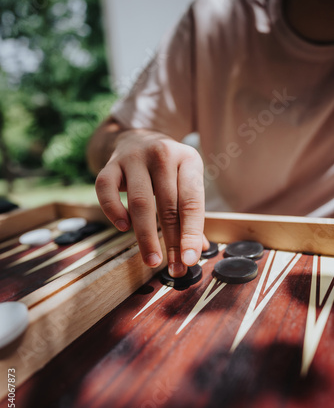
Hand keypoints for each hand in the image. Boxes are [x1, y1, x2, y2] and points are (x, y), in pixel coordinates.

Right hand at [95, 129, 205, 276]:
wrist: (136, 137)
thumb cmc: (166, 169)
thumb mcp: (185, 181)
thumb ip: (191, 213)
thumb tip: (198, 249)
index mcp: (188, 159)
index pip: (192, 202)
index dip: (191, 233)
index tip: (190, 260)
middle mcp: (162, 155)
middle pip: (167, 206)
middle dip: (171, 243)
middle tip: (173, 269)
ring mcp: (134, 157)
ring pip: (140, 203)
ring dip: (146, 236)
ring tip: (152, 260)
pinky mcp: (110, 164)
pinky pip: (106, 190)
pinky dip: (114, 211)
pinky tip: (123, 228)